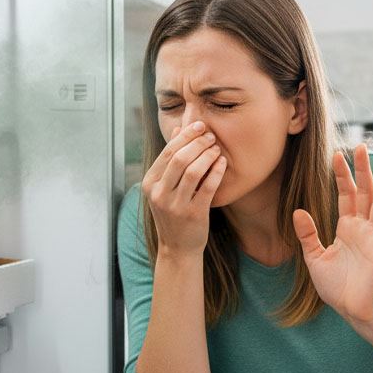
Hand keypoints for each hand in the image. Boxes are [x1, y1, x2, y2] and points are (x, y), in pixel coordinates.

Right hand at [142, 121, 226, 255]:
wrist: (177, 247)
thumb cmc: (173, 213)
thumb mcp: (165, 187)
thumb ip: (170, 159)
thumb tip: (178, 129)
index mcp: (150, 184)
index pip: (167, 152)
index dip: (185, 135)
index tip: (199, 125)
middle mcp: (159, 194)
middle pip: (179, 158)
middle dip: (198, 142)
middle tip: (210, 136)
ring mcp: (176, 205)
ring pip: (193, 171)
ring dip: (208, 155)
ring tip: (216, 148)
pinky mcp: (194, 214)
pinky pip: (208, 187)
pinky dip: (216, 171)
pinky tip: (222, 162)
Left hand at [292, 144, 372, 332]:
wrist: (350, 310)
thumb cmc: (335, 286)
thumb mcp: (315, 257)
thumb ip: (308, 234)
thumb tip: (298, 211)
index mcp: (346, 228)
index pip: (346, 195)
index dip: (342, 176)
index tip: (336, 154)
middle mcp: (362, 228)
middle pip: (365, 192)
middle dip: (362, 170)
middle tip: (359, 145)